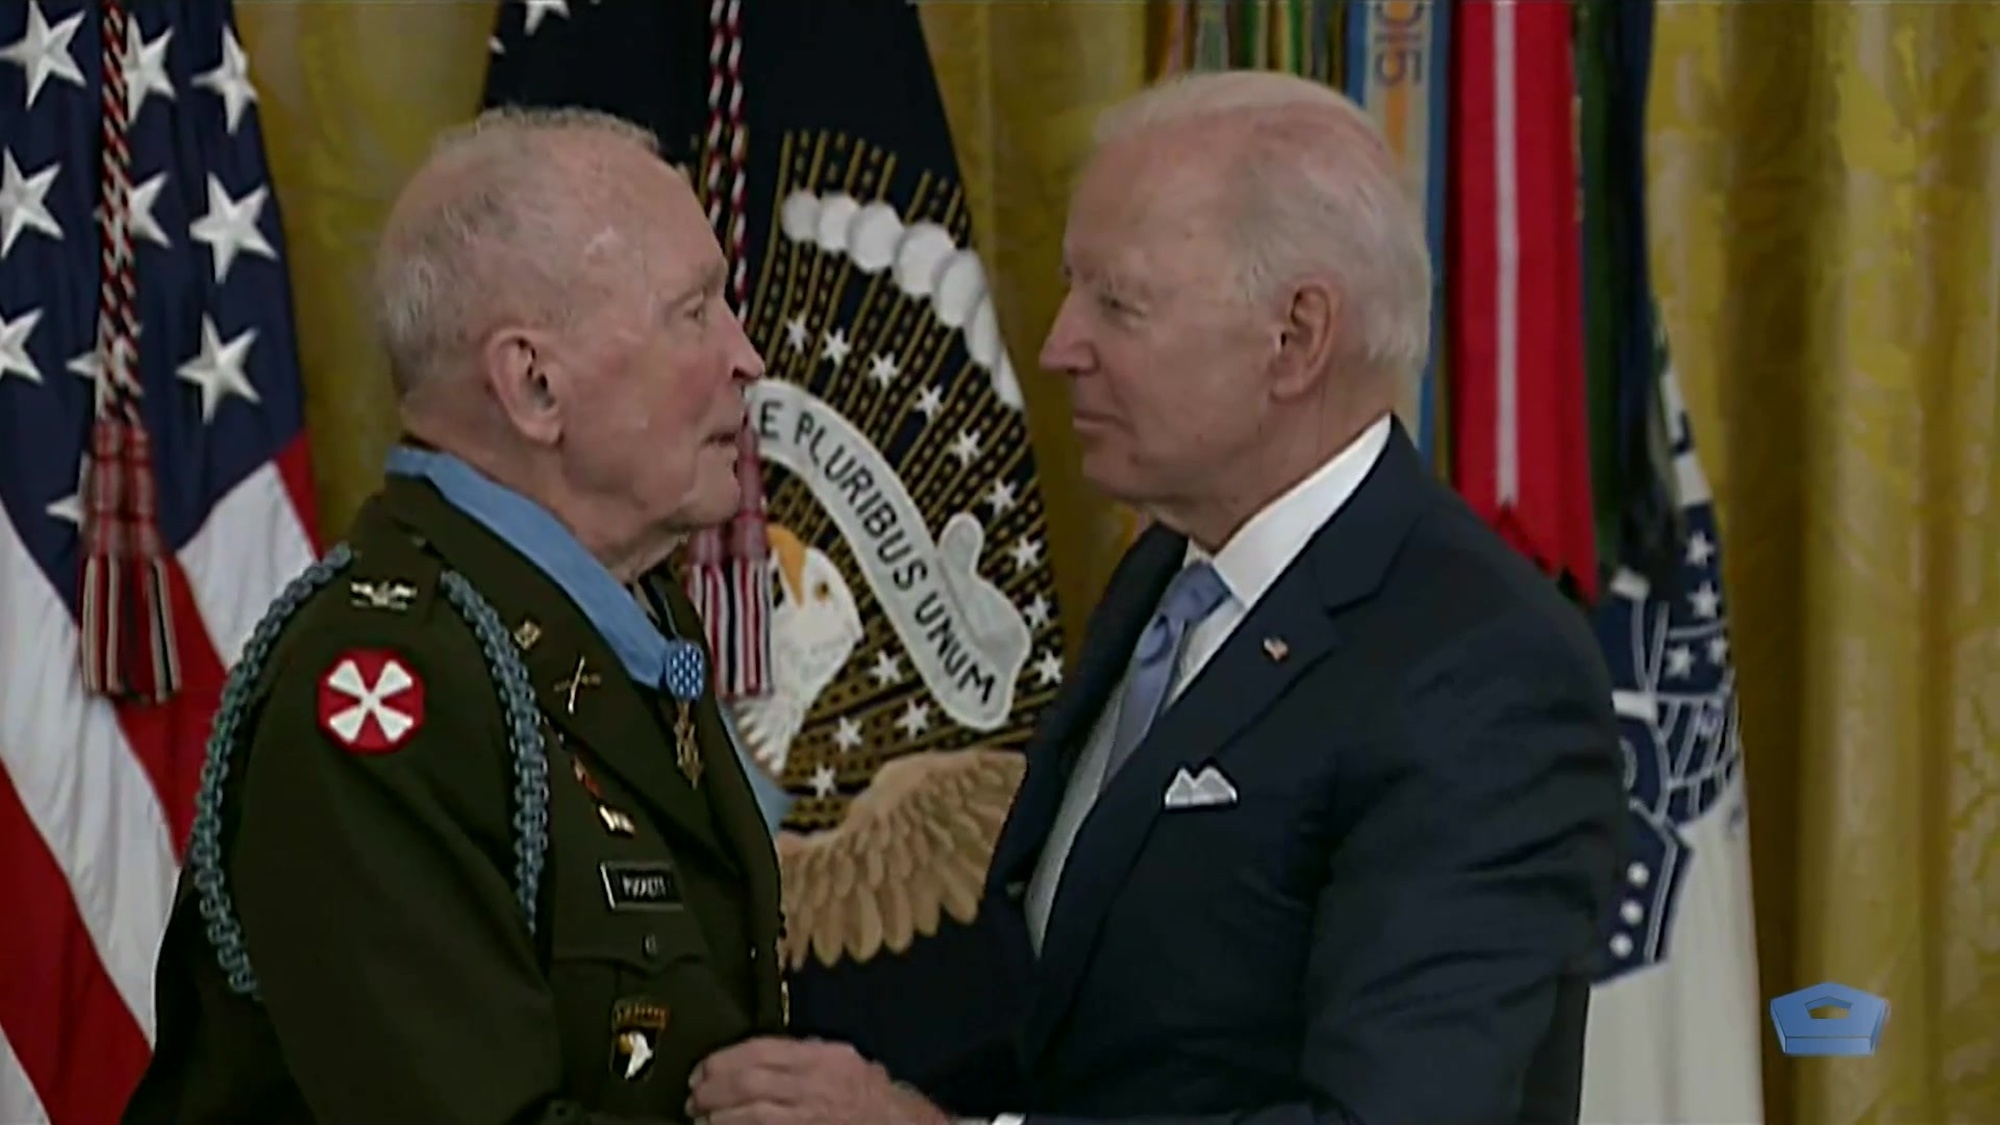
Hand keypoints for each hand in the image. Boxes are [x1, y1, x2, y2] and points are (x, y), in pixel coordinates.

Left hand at [687, 1036, 948, 1124]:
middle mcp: (816, 1081)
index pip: (761, 1048)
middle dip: (714, 1087)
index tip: (704, 1068)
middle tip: (694, 1094)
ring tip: (701, 1116)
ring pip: (751, 1109)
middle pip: (749, 1078)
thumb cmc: (875, 1100)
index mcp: (822, 1056)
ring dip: (718, 1113)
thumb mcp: (844, 1064)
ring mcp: (811, 1112)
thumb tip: (761, 1060)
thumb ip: (806, 1058)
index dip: (724, 1059)